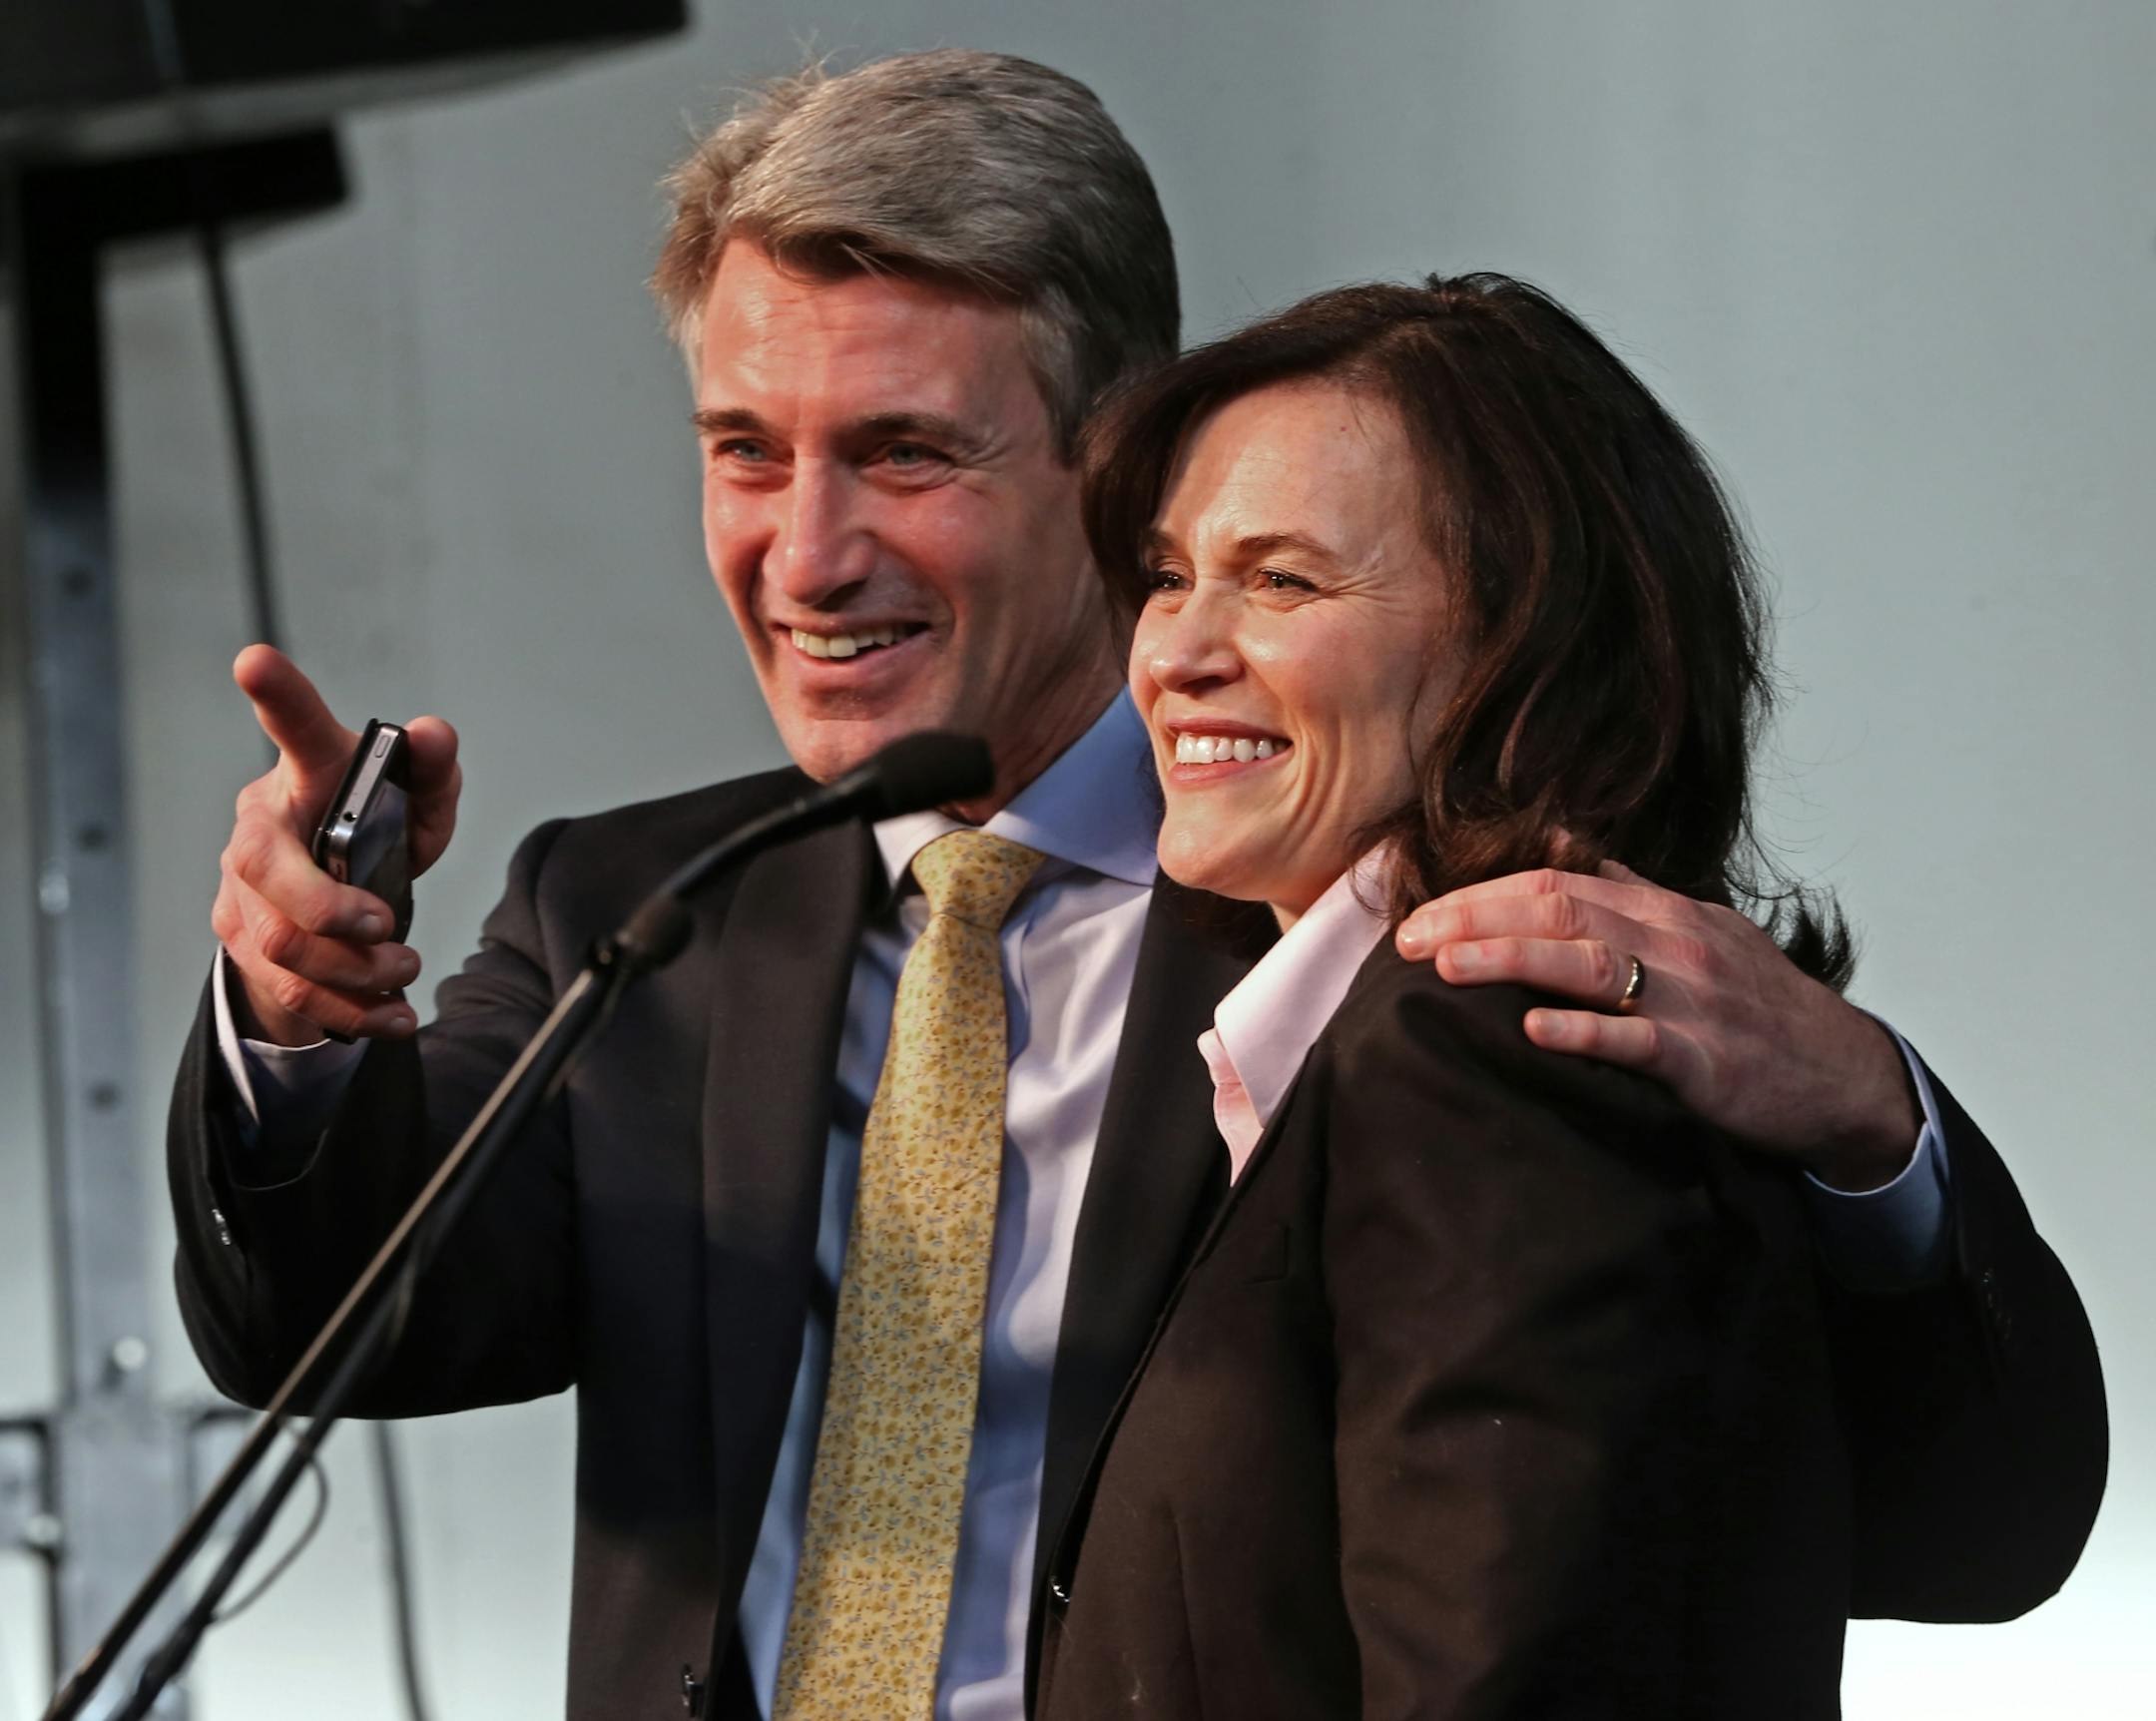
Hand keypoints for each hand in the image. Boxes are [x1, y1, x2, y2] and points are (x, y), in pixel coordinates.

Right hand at [210, 645, 461, 1045]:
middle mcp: (260, 826)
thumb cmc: (375, 833)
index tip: (255, 659)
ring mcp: (241, 889)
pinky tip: (394, 1013)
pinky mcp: (245, 944)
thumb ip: (433, 769)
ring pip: (280, 943)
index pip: (292, 727)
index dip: (278, 695)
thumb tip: (434, 733)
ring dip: (355, 968)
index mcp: (307, 774)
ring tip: (405, 967)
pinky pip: (291, 989)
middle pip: (265, 868)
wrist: (335, 909)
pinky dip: (352, 1010)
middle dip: (329, 908)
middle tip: (386, 926)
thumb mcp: (420, 804)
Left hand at [1395, 862, 1920, 1188]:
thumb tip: (1566, 847)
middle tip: (1407, 942)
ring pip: (1587, 962)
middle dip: (1474, 920)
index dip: (1480, 896)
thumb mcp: (1702, 934)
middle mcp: (1673, 941)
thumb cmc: (1761, 1008)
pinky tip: (1531, 1030)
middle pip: (1558, 910)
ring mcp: (1691, 999)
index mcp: (1663, 910)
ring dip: (1507, 959)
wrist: (1846, 1077)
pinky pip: (1637, 1041)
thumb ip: (1633, 892)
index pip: (1554, 883)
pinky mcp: (1707, 1061)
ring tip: (1443, 967)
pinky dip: (1582, 1032)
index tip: (1419, 919)